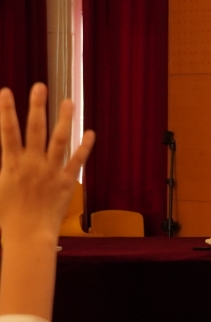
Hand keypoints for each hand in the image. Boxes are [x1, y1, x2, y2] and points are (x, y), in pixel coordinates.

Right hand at [0, 84, 94, 241]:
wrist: (28, 235)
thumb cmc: (8, 216)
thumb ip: (4, 167)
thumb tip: (6, 152)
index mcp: (11, 164)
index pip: (7, 131)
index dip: (6, 110)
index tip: (6, 91)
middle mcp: (31, 164)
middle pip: (34, 129)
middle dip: (36, 106)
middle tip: (40, 86)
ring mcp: (50, 172)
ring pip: (58, 140)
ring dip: (63, 119)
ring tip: (68, 101)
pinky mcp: (66, 182)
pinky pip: (77, 160)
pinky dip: (84, 146)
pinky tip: (90, 132)